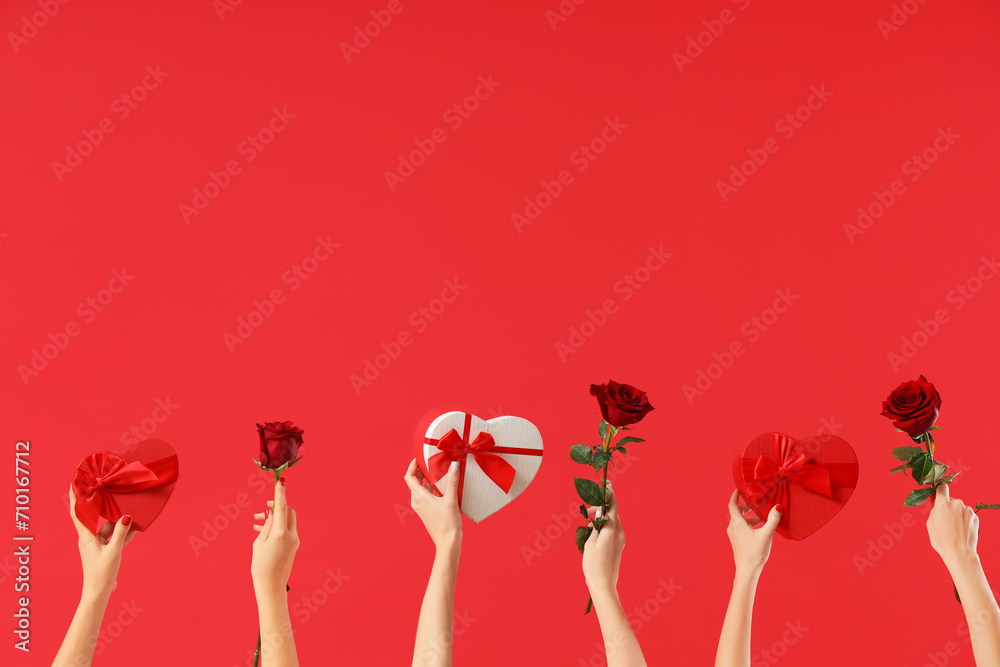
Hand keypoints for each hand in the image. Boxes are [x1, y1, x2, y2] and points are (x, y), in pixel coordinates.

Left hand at [68, 485, 134, 599]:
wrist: (99, 592)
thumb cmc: (101, 573)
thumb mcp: (114, 551)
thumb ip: (121, 533)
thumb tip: (126, 515)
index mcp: (86, 537)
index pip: (77, 513)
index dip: (75, 498)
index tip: (74, 482)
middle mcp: (90, 538)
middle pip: (94, 516)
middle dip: (99, 503)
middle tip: (104, 488)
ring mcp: (98, 545)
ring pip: (108, 527)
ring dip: (117, 520)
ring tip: (128, 507)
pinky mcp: (105, 550)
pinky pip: (115, 536)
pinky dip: (123, 532)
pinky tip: (135, 527)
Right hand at [252, 477, 299, 596]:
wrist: (272, 587)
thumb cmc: (261, 567)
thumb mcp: (259, 543)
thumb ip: (267, 526)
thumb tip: (272, 513)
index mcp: (281, 533)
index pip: (282, 507)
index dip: (280, 493)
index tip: (281, 481)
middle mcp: (291, 535)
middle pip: (288, 512)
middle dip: (277, 506)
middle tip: (263, 508)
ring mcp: (294, 541)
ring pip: (287, 520)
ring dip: (274, 517)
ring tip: (256, 521)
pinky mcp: (293, 546)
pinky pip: (286, 530)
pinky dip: (276, 526)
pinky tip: (261, 529)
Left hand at [404, 459, 461, 550]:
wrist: (447, 542)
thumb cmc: (448, 523)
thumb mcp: (451, 499)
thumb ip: (452, 481)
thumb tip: (454, 464)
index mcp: (419, 497)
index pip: (409, 477)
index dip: (412, 466)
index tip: (419, 458)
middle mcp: (417, 502)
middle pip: (414, 482)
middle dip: (420, 471)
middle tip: (430, 463)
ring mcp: (421, 508)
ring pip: (419, 489)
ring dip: (426, 480)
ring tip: (437, 474)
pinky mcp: (426, 512)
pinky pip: (424, 496)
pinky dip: (430, 489)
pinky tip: (441, 489)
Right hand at [582, 484, 625, 597]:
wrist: (603, 584)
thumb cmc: (593, 565)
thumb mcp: (590, 542)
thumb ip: (596, 525)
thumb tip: (599, 511)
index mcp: (611, 530)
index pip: (613, 506)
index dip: (610, 494)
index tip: (606, 484)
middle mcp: (619, 533)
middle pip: (613, 512)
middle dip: (601, 507)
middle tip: (586, 511)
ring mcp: (620, 540)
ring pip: (612, 521)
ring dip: (601, 516)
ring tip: (587, 521)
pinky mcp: (619, 545)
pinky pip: (612, 529)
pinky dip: (604, 525)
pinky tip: (593, 529)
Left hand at [726, 490, 780, 577]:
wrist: (747, 571)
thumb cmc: (755, 553)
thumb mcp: (766, 534)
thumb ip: (773, 520)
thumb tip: (778, 507)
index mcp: (737, 524)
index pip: (732, 504)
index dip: (735, 495)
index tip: (740, 489)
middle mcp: (733, 528)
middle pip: (737, 512)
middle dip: (746, 506)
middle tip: (755, 501)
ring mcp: (734, 536)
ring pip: (740, 521)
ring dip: (750, 516)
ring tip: (763, 516)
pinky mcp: (738, 542)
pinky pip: (742, 528)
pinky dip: (749, 524)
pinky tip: (761, 528)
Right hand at [927, 483, 979, 569]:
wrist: (960, 552)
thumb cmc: (942, 540)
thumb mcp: (930, 523)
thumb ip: (933, 509)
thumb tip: (935, 501)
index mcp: (943, 504)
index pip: (942, 488)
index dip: (940, 490)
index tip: (939, 494)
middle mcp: (957, 504)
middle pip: (951, 500)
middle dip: (947, 507)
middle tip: (944, 520)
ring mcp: (967, 510)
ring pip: (959, 508)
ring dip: (956, 514)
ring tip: (954, 528)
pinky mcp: (975, 517)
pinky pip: (967, 514)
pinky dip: (963, 519)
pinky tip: (960, 529)